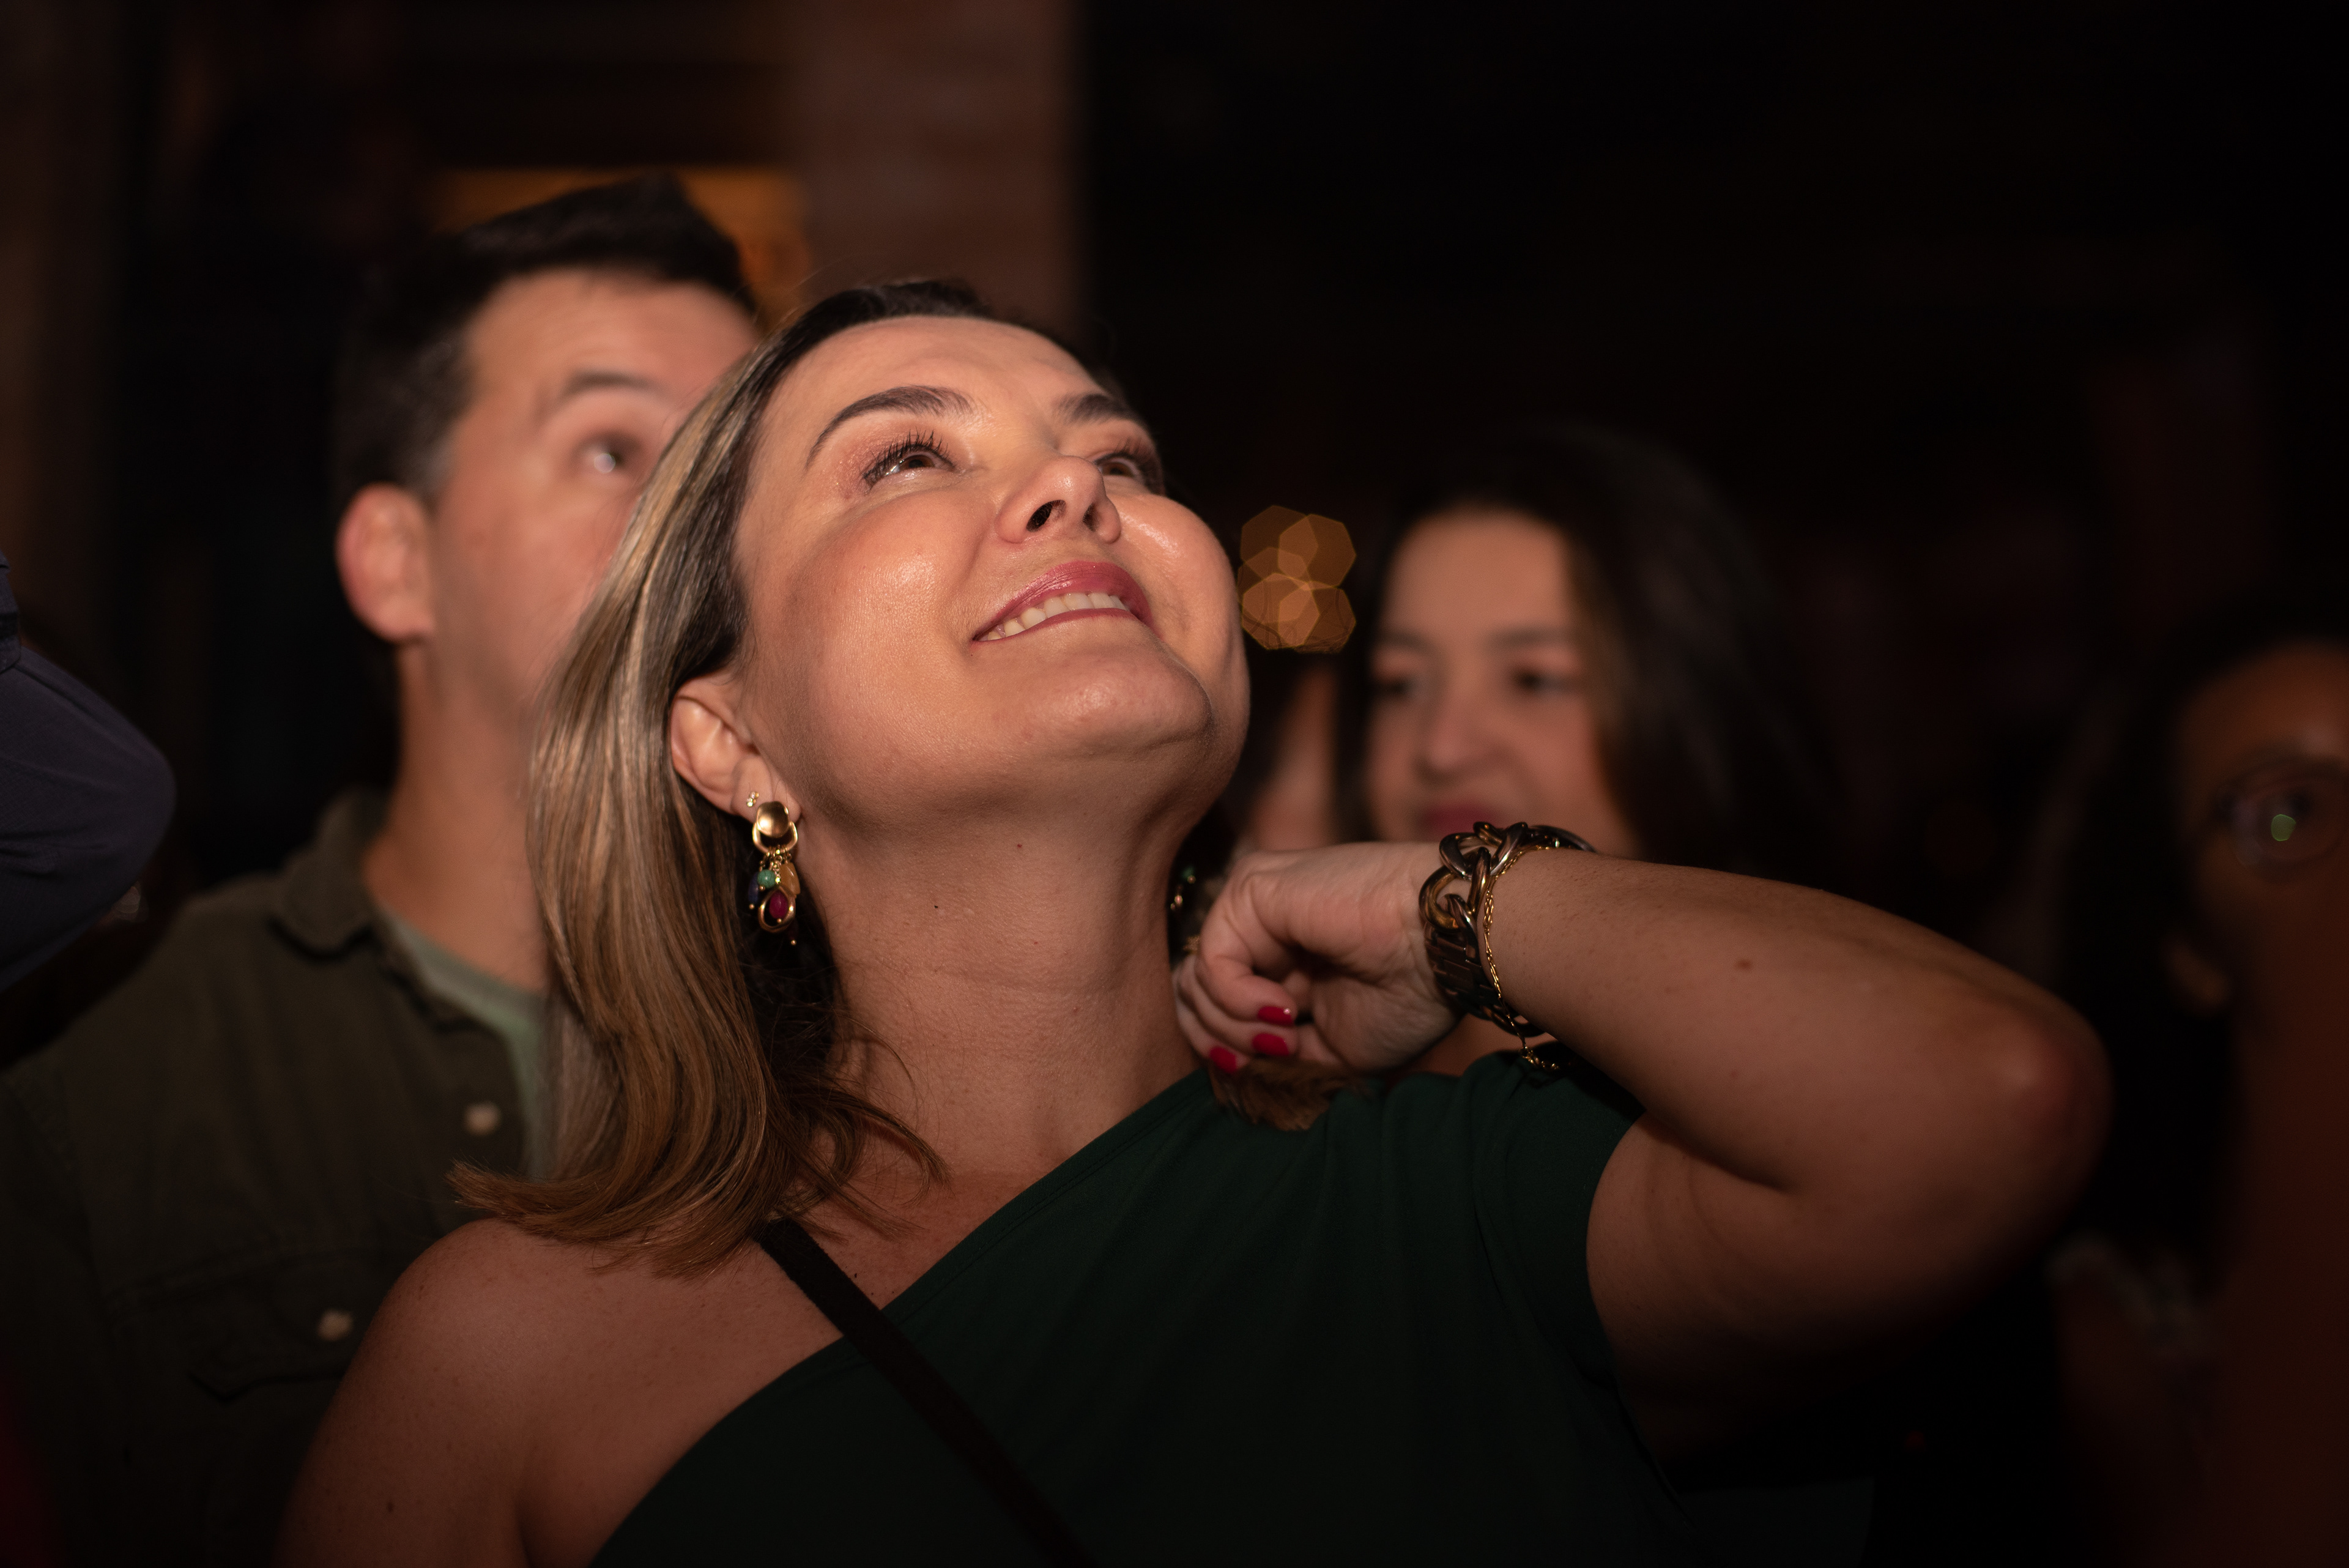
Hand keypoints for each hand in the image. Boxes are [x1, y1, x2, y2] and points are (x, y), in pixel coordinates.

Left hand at [1172, 842, 1458, 1073]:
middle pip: (1192, 992)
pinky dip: (1240, 1000)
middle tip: (1269, 1056)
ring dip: (1234, 1027)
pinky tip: (1286, 1008)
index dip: (1223, 1048)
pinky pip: (1210, 961)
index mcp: (1283, 960)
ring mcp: (1253, 905)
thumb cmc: (1410, 995)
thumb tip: (1224, 1059)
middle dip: (1218, 1041)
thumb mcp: (1331, 1047)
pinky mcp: (1251, 888)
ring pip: (1195, 980)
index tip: (1264, 1070)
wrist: (1444, 950)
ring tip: (1287, 1034)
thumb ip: (1274, 1051)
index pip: (1215, 1004)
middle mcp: (1262, 928)